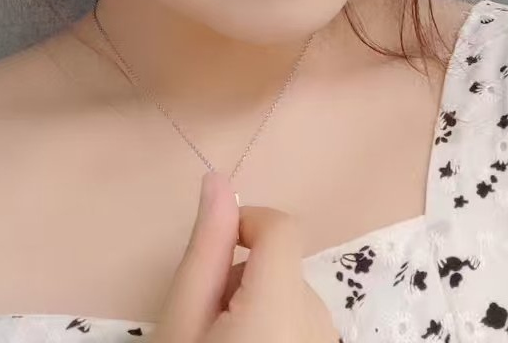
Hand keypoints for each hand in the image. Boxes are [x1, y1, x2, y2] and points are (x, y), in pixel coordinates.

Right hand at [150, 170, 340, 342]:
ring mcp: (327, 342)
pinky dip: (275, 328)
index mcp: (282, 306)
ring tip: (220, 341)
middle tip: (203, 321)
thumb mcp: (181, 321)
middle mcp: (318, 321)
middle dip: (242, 278)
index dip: (243, 227)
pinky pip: (302, 322)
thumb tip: (216, 181)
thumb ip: (206, 250)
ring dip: (257, 303)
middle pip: (282, 264)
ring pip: (290, 293)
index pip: (280, 227)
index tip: (211, 258)